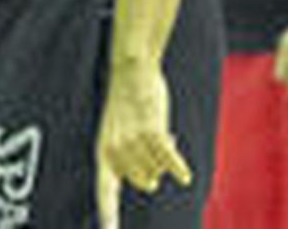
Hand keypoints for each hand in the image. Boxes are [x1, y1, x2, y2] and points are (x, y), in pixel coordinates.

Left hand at [95, 63, 191, 227]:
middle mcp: (115, 151)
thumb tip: (150, 183)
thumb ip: (128, 159)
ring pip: (157, 170)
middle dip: (152, 169)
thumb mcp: (118, 134)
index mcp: (103, 153)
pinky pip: (169, 160)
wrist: (130, 72)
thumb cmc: (126, 106)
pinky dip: (178, 167)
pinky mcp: (151, 133)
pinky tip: (184, 176)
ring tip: (155, 131)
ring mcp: (132, 143)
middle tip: (150, 143)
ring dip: (161, 157)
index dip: (108, 215)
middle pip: (143, 183)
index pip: (104, 191)